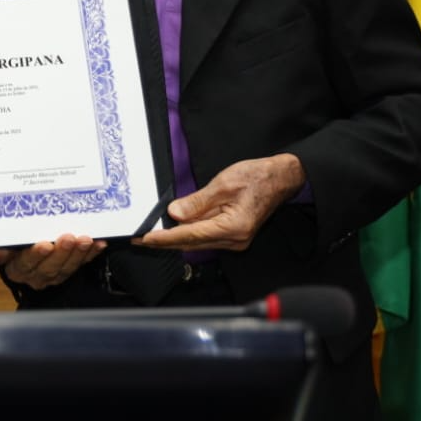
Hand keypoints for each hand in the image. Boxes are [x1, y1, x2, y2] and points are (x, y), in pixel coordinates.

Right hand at [0, 234, 105, 289]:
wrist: (22, 252)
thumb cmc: (11, 243)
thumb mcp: (2, 243)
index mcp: (16, 268)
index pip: (25, 263)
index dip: (35, 255)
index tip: (43, 244)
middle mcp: (33, 275)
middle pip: (48, 267)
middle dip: (61, 252)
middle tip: (68, 237)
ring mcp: (51, 276)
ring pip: (66, 268)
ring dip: (77, 254)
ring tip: (85, 240)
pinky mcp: (66, 272)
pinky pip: (80, 265)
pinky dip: (90, 254)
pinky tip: (98, 244)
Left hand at [134, 154, 305, 252]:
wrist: (281, 179)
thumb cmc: (257, 178)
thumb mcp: (224, 184)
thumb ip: (198, 201)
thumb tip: (175, 213)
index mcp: (232, 228)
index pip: (190, 235)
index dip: (165, 238)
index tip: (145, 238)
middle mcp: (234, 240)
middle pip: (191, 243)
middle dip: (165, 242)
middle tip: (140, 239)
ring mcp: (235, 240)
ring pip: (197, 242)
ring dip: (175, 239)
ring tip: (151, 235)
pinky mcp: (233, 235)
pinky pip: (205, 237)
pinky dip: (188, 234)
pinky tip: (174, 229)